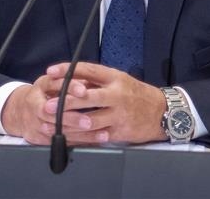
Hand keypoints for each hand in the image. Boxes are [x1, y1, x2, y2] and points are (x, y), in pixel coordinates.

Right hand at [0, 74, 89, 144]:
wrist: (18, 111)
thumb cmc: (42, 93)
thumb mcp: (51, 81)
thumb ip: (68, 80)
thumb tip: (90, 80)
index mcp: (41, 86)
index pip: (55, 85)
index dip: (70, 88)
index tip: (84, 91)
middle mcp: (36, 104)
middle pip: (53, 113)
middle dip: (72, 118)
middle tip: (89, 121)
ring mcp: (35, 123)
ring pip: (58, 131)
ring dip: (81, 134)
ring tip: (101, 134)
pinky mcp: (38, 138)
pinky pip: (61, 142)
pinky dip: (78, 143)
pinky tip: (94, 143)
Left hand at [44, 62, 166, 144]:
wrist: (162, 112)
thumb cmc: (136, 94)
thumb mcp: (120, 79)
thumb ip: (97, 80)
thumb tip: (71, 79)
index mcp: (115, 78)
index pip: (87, 70)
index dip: (67, 70)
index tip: (50, 71)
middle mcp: (116, 94)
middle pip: (87, 97)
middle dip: (65, 102)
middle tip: (47, 105)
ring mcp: (119, 114)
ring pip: (89, 120)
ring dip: (69, 124)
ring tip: (52, 125)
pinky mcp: (120, 131)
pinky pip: (97, 136)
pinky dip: (81, 138)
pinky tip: (68, 139)